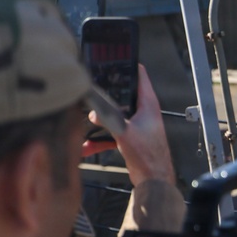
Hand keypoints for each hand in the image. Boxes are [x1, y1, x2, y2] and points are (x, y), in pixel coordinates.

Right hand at [83, 64, 176, 186]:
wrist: (154, 180)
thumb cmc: (148, 156)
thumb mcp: (123, 133)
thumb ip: (107, 119)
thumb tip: (93, 111)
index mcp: (148, 105)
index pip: (140, 76)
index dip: (128, 65)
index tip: (115, 57)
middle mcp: (143, 112)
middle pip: (122, 96)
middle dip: (105, 97)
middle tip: (90, 91)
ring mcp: (137, 125)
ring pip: (114, 117)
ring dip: (99, 123)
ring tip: (83, 123)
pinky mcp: (131, 138)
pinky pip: (112, 134)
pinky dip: (100, 140)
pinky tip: (86, 147)